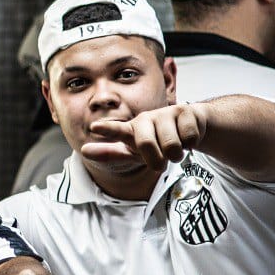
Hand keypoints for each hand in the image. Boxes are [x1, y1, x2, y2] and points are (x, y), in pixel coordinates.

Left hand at [82, 104, 206, 169]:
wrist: (190, 128)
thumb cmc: (157, 141)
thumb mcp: (134, 150)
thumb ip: (111, 152)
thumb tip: (83, 150)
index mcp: (131, 129)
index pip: (116, 130)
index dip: (107, 130)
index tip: (94, 128)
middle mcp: (146, 119)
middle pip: (147, 145)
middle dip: (156, 160)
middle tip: (160, 162)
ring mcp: (165, 113)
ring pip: (172, 145)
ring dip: (176, 154)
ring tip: (175, 149)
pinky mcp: (185, 111)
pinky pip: (189, 138)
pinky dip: (190, 144)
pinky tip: (187, 138)